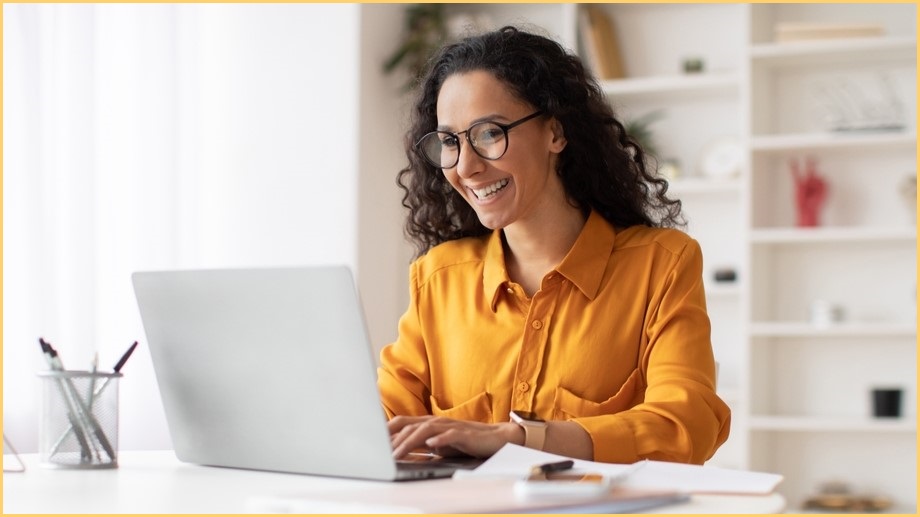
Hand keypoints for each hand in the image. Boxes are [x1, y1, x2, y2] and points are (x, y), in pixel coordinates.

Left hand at [388, 415, 522, 458]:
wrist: (496, 438)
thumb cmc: (467, 442)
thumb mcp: (440, 446)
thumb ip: (422, 447)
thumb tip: (401, 455)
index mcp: (429, 423)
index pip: (402, 423)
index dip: (386, 431)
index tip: (370, 442)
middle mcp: (437, 422)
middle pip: (410, 427)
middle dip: (393, 441)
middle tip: (379, 454)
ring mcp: (450, 426)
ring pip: (425, 431)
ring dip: (409, 442)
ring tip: (398, 454)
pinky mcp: (465, 434)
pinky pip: (450, 435)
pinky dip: (439, 440)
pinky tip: (431, 445)